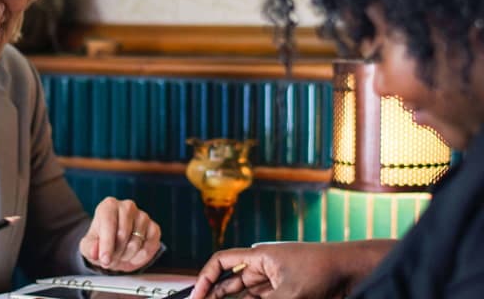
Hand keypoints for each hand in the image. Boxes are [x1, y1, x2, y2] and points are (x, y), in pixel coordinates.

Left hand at [79, 197, 160, 271]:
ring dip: (127, 256)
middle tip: (110, 260)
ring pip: (136, 242)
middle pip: (123, 234)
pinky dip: (140, 257)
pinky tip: (133, 256)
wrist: (115, 246)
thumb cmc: (100, 242)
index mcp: (108, 206)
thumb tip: (95, 252)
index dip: (106, 244)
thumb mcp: (89, 247)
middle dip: (116, 253)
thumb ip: (90, 248)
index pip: (109, 223)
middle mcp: (127, 206)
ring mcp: (143, 216)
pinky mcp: (154, 227)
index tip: (104, 259)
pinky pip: (150, 246)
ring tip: (120, 255)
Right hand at [190, 241, 393, 298]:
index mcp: (259, 257)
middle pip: (230, 283)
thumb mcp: (287, 294)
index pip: (221, 263)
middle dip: (214, 296)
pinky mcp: (288, 296)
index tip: (196, 297)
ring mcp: (276, 284)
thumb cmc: (324, 270)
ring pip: (245, 296)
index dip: (205, 278)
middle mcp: (264, 268)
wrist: (355, 272)